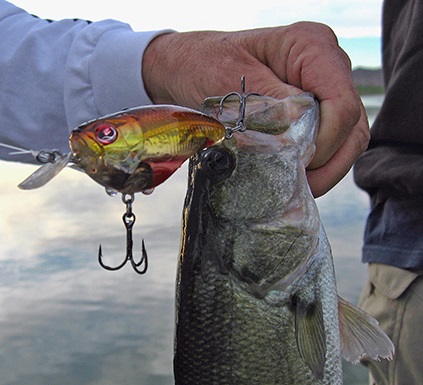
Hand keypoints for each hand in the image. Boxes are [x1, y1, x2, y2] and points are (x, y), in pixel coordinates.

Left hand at [142, 23, 369, 196]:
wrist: (190, 66)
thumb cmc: (204, 64)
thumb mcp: (229, 79)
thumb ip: (269, 105)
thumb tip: (299, 139)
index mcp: (310, 46)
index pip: (342, 102)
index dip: (326, 141)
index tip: (296, 163)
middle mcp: (324, 66)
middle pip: (351, 125)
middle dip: (327, 161)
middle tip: (296, 184)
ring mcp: (321, 89)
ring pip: (347, 139)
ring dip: (324, 168)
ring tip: (294, 185)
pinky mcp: (313, 110)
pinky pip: (330, 143)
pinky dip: (317, 165)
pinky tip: (293, 177)